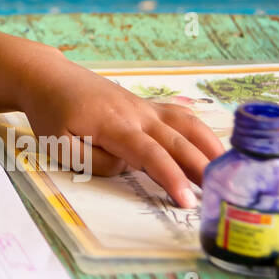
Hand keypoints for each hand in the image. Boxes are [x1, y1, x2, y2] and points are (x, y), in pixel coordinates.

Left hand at [19, 50, 225, 207]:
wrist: (49, 76)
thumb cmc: (52, 113)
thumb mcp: (58, 145)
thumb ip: (93, 161)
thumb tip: (126, 167)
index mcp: (114, 124)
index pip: (150, 154)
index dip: (171, 177)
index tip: (187, 201)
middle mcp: (137, 113)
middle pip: (177, 141)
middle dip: (201, 169)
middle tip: (222, 195)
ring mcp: (145, 107)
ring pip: (187, 125)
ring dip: (210, 148)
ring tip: (230, 174)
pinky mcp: (147, 106)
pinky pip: (181, 117)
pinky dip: (202, 132)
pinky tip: (218, 150)